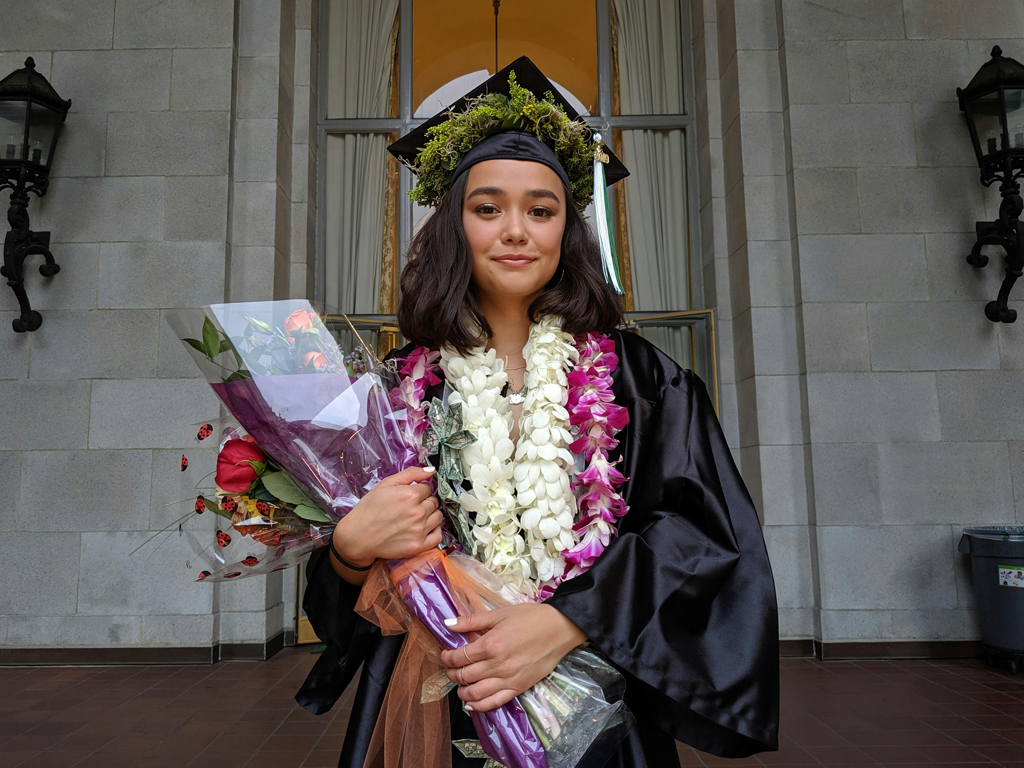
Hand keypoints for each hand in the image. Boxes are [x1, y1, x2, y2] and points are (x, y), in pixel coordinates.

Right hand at [333, 465, 440, 565]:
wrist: (357, 537)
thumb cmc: (369, 509)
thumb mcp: (385, 484)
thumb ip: (410, 474)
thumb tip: (431, 470)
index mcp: (410, 495)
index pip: (428, 487)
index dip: (420, 489)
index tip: (412, 494)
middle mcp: (417, 513)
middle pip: (434, 502)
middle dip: (425, 501)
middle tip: (411, 506)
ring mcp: (419, 530)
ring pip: (438, 517)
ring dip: (431, 515)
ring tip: (417, 517)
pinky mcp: (418, 546)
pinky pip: (438, 536)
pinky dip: (434, 531)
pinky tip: (424, 528)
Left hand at [439, 603, 586, 711]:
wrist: (560, 628)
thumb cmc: (531, 618)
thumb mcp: (500, 614)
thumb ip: (472, 621)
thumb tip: (447, 624)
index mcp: (491, 645)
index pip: (459, 657)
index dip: (448, 657)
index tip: (446, 654)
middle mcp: (497, 665)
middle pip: (464, 676)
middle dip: (452, 673)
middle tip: (451, 668)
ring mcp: (508, 679)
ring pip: (475, 693)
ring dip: (462, 691)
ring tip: (460, 685)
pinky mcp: (519, 688)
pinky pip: (494, 703)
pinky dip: (479, 706)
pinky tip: (471, 703)